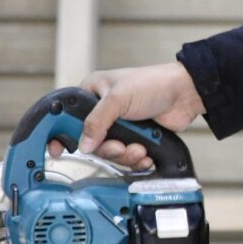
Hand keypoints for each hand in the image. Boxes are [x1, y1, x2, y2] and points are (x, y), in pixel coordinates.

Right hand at [47, 63, 204, 169]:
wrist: (185, 94)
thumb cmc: (153, 83)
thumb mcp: (118, 98)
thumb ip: (97, 121)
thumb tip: (84, 144)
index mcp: (92, 92)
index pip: (66, 116)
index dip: (60, 133)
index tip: (57, 150)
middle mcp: (103, 110)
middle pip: (91, 141)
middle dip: (106, 149)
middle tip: (119, 146)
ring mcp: (120, 125)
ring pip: (110, 152)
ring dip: (125, 155)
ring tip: (139, 148)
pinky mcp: (135, 137)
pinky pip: (128, 157)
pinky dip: (136, 160)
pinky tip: (145, 155)